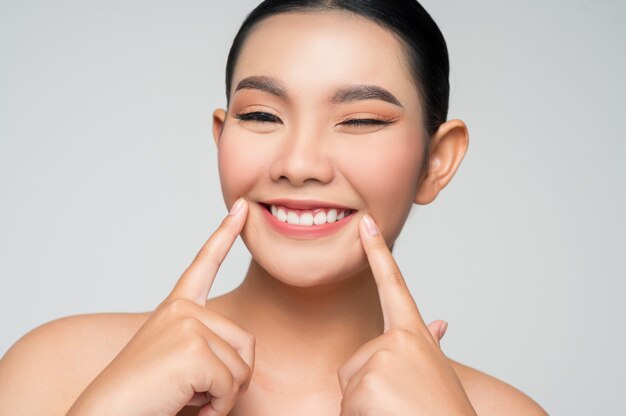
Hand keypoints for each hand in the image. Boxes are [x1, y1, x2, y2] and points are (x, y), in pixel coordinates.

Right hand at [67, 198, 253, 415]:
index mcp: (176, 308)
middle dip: (231, 378)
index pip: (205, 264)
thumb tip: (245, 356)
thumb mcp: (179, 362)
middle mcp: (183, 310)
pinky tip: (189, 405)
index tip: (241, 207)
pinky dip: (217, 408)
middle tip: (195, 391)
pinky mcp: (193, 349)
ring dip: (222, 396)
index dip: (225, 234)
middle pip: (245, 343)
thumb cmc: (144, 397)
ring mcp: (187, 324)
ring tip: (186, 397)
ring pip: (242, 367)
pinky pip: (232, 386)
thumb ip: (207, 346)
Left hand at [337, 214, 476, 415]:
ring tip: (396, 415)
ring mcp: (380, 360)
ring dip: (364, 408)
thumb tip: (440, 322)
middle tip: (398, 404)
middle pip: (354, 362)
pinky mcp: (365, 383)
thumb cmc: (444, 410)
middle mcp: (396, 341)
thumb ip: (427, 344)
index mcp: (414, 336)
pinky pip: (345, 407)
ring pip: (348, 388)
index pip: (393, 285)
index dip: (378, 252)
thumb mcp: (436, 372)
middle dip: (366, 388)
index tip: (365, 224)